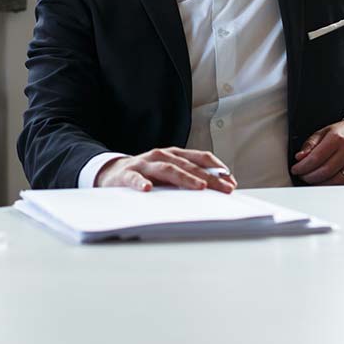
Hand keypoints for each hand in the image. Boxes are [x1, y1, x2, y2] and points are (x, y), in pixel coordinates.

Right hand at [94, 147, 236, 191]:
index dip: (217, 168)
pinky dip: (141, 182)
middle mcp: (162, 155)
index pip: (200, 158)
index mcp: (174, 155)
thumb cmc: (147, 174)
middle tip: (224, 189)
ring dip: (184, 178)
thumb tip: (218, 187)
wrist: (112, 172)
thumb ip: (189, 177)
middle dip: (209, 177)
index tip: (231, 181)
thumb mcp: (169, 173)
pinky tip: (147, 189)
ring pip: (167, 169)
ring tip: (198, 187)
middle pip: (189, 165)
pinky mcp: (127, 174)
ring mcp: (145, 164)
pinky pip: (135, 178)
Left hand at [291, 119, 343, 185]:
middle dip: (309, 177)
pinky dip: (333, 187)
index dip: (303, 167)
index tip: (296, 170)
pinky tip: (325, 183)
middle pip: (325, 171)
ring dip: (320, 184)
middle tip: (302, 176)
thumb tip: (299, 157)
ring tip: (312, 180)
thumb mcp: (324, 132)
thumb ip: (310, 144)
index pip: (316, 158)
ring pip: (336, 181)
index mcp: (337, 138)